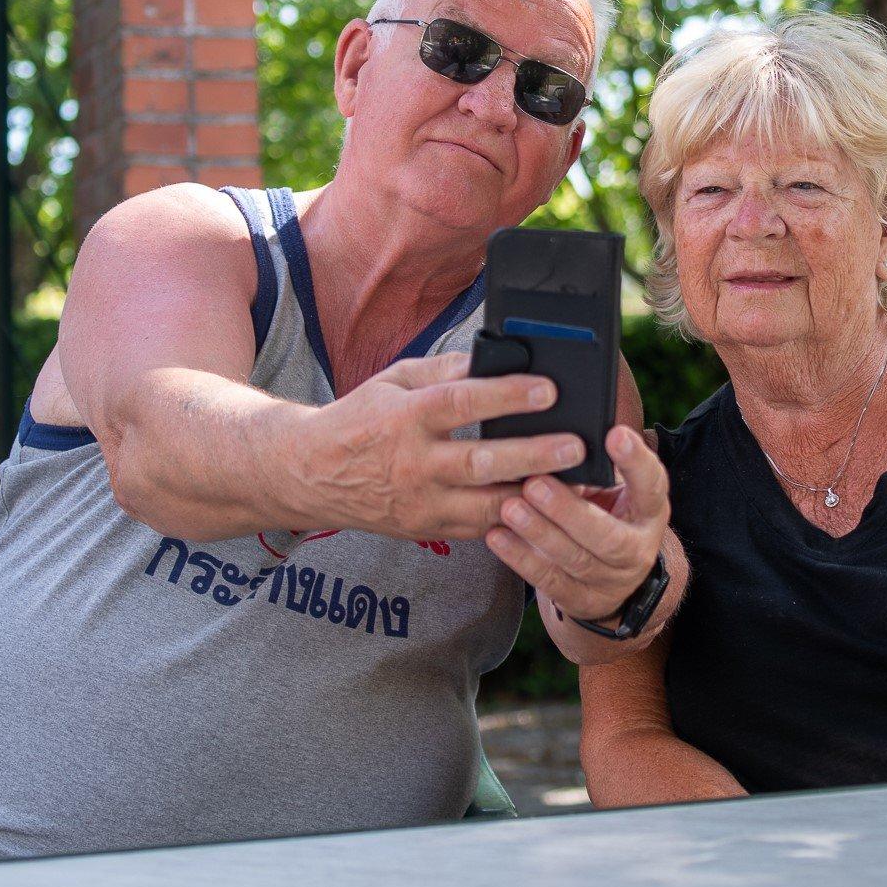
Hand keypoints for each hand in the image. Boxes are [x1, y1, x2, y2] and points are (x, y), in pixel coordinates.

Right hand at [301, 352, 584, 541]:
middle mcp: (413, 464)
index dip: (507, 395)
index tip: (549, 389)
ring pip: (487, 506)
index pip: (461, 403)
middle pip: (482, 461)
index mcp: (404, 417)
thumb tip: (498, 356)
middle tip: (576, 445)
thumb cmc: (360, 419)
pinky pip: (479, 528)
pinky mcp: (426, 529)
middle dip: (534, 454)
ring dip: (534, 496)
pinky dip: (514, 519)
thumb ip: (446, 370)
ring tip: (574, 484)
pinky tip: (546, 506)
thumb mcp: (394, 380)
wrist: (310, 474)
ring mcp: (421, 503)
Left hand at [487, 424, 669, 621]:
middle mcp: (638, 548)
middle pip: (607, 535)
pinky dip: (521, 558)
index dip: (636, 461)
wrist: (610, 576)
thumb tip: (552, 436)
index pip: (651, 485)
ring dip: (539, 533)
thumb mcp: (611, 490)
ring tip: (509, 508)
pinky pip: (549, 581)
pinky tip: (497, 536)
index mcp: (649, 511)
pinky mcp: (582, 601)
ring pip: (575, 559)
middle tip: (535, 483)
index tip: (615, 434)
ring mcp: (612, 580)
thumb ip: (592, 468)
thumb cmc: (604, 514)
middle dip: (568, 510)